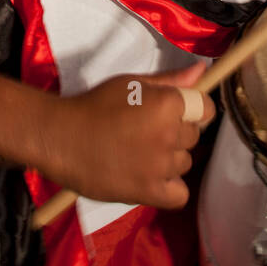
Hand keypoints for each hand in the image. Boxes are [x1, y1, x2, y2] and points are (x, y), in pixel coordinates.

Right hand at [40, 62, 214, 208]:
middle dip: (177, 131)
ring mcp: (160, 166)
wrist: (60, 139)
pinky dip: (170, 188)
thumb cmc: (95, 105)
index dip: (193, 108)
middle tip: (147, 130)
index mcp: (167, 104)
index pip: (205, 108)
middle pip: (194, 135)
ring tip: (141, 153)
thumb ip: (170, 80)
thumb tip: (202, 71)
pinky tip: (151, 177)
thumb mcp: (131, 84)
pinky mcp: (149, 192)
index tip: (176, 111)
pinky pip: (179, 194)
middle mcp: (169, 134)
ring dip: (169, 159)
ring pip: (184, 162)